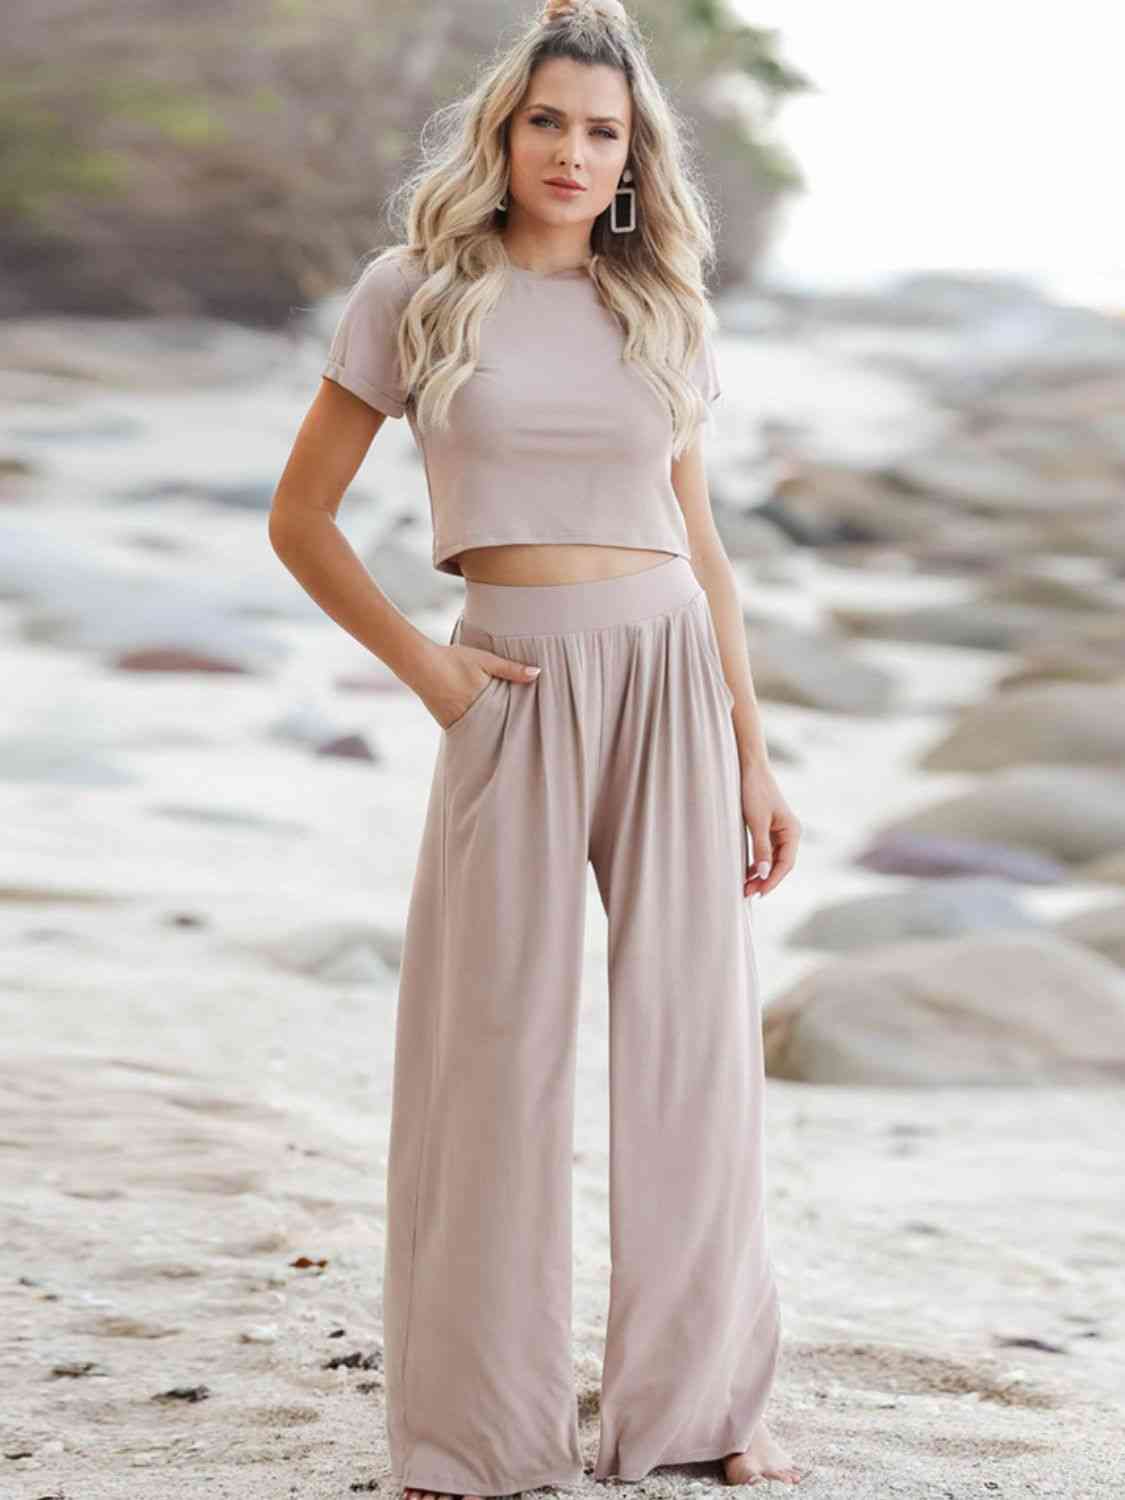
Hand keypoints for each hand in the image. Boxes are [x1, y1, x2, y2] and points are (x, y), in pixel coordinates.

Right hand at [423, 642, 540, 731]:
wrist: (420, 664)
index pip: (507, 717)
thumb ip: (511, 669)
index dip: (518, 722)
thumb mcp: (485, 660)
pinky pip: (465, 731)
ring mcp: (457, 721)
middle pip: (495, 728)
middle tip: (521, 740)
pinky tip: (482, 732)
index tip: (529, 728)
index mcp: (484, 700)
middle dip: (505, 732)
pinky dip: (474, 731)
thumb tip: (537, 673)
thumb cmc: (454, 659)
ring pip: (480, 732)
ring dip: (490, 733)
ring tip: (503, 737)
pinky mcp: (446, 723)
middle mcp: (471, 715)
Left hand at [741, 760, 799, 898]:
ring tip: (746, 887)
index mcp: (792, 831)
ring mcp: (780, 831)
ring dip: (761, 874)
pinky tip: (747, 873)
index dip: (773, 880)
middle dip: (765, 880)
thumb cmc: (754, 792)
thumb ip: (761, 849)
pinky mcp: (769, 829)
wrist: (750, 768)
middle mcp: (790, 833)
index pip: (786, 864)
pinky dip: (758, 863)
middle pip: (780, 864)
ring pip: (773, 860)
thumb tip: (764, 874)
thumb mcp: (757, 822)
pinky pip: (766, 852)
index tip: (759, 893)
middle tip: (748, 893)